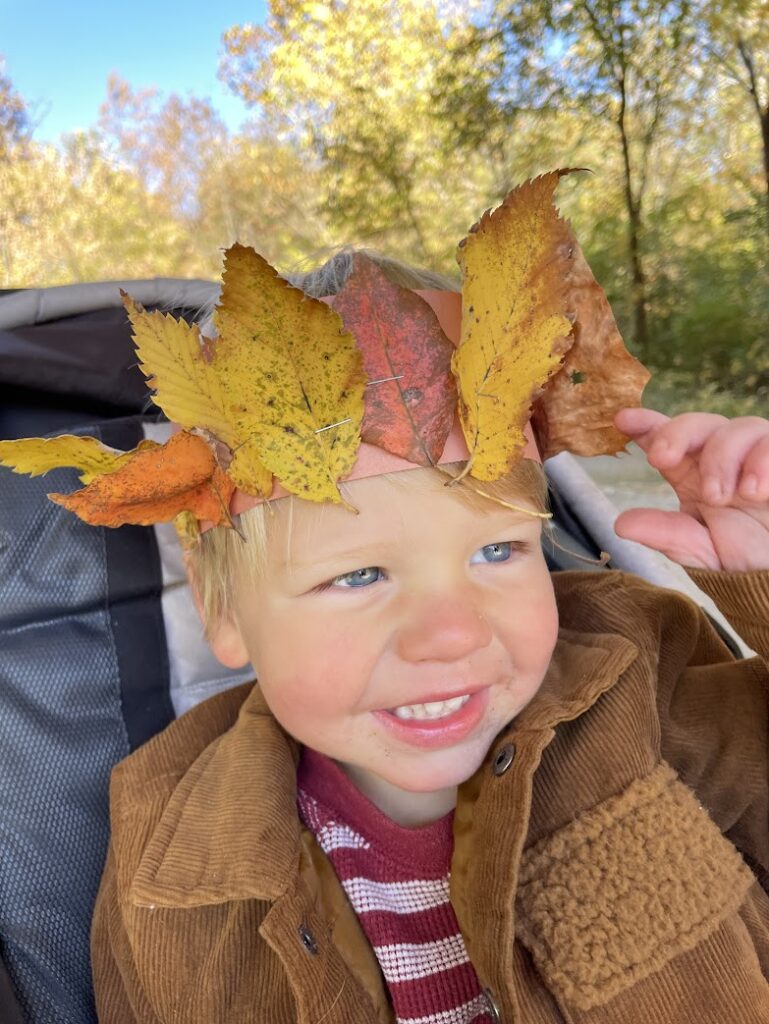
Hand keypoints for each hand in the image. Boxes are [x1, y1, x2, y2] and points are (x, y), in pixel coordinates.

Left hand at [612, 408, 768, 571]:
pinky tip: (755, 491)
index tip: (622, 420)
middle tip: (661, 460)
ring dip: (721, 458)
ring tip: (717, 498)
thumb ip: (666, 535)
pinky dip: (763, 461)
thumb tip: (620, 524)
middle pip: (697, 423)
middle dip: (675, 434)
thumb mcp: (700, 550)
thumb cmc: (744, 556)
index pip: (666, 438)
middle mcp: (723, 457)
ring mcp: (757, 455)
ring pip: (737, 428)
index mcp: (692, 473)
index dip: (645, 424)